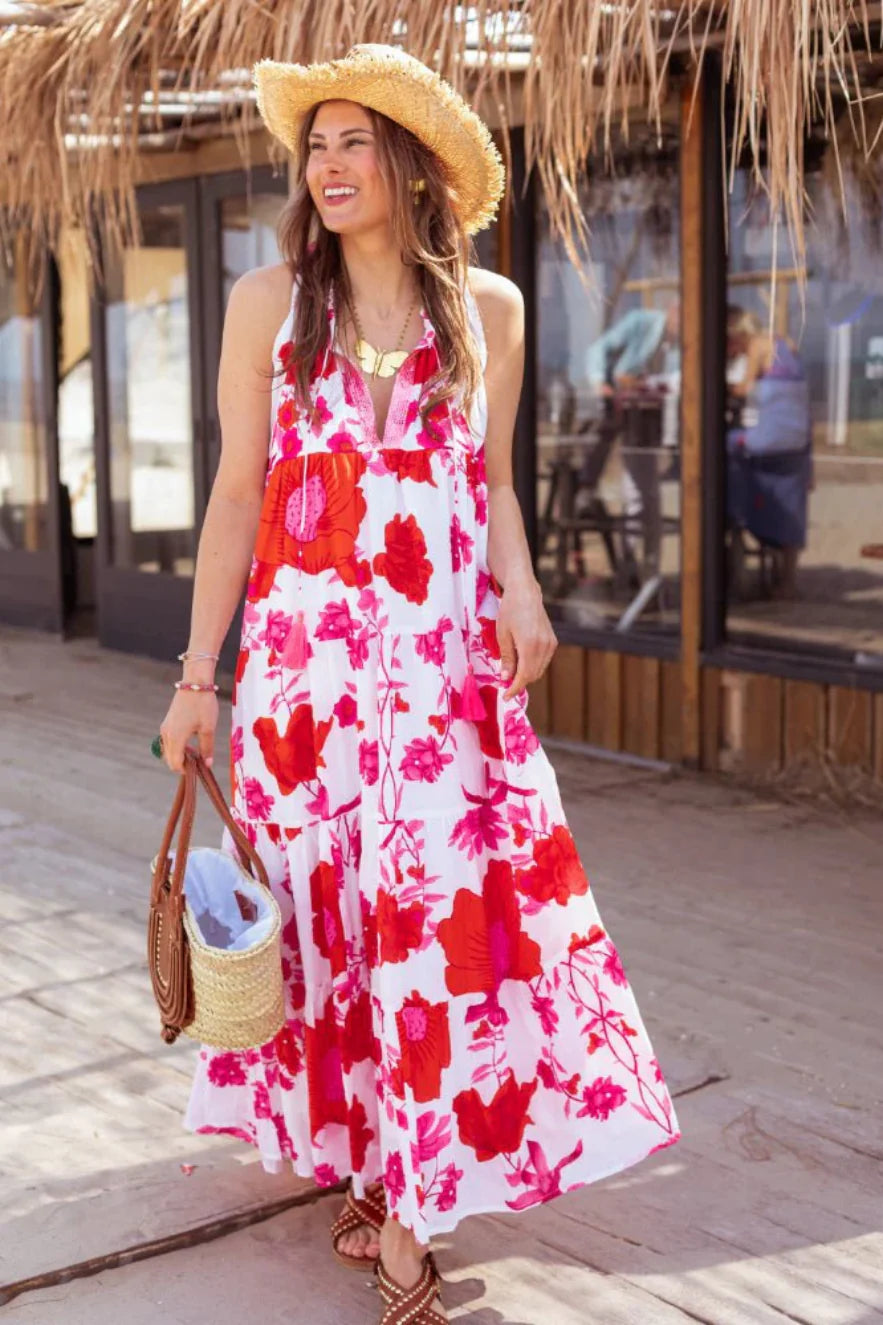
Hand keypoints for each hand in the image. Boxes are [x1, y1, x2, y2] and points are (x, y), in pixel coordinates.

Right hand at [158, 689, 218, 772]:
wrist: (195, 684)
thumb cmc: (203, 705)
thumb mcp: (208, 729)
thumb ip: (207, 748)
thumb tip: (207, 765)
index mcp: (175, 738)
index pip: (175, 764)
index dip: (185, 771)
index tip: (198, 769)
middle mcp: (166, 734)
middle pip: (169, 759)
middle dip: (182, 764)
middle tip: (199, 761)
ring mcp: (165, 728)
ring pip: (168, 751)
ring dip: (180, 755)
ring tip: (197, 752)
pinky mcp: (167, 723)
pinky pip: (169, 742)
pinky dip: (177, 747)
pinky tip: (191, 743)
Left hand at [495, 580, 556, 699]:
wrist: (525, 592)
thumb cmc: (509, 610)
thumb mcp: (503, 635)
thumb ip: (506, 659)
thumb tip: (506, 679)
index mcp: (529, 645)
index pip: (524, 676)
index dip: (514, 689)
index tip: (505, 696)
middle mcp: (543, 646)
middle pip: (533, 675)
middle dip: (519, 683)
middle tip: (505, 684)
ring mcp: (550, 644)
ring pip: (539, 670)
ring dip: (526, 675)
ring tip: (512, 673)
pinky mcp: (553, 641)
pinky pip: (544, 661)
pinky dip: (533, 666)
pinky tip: (522, 661)